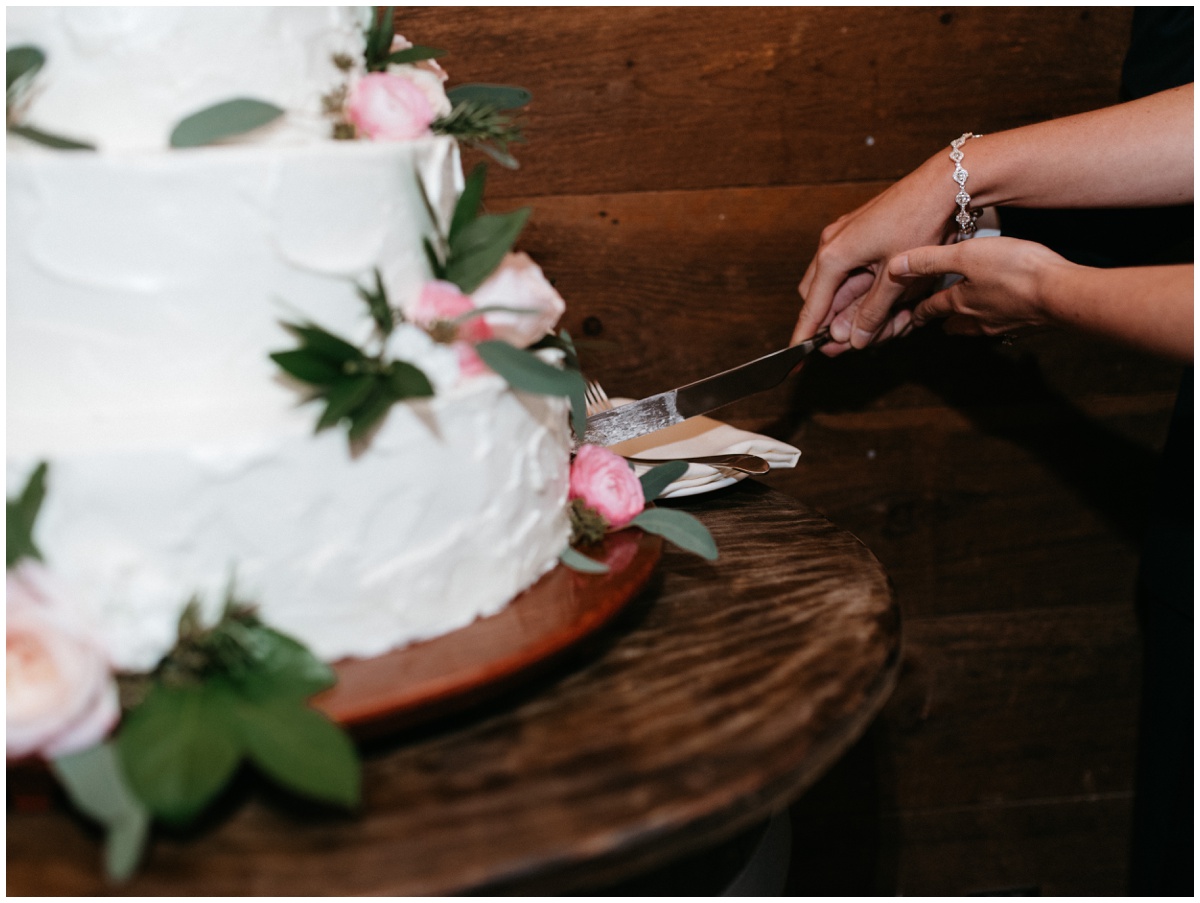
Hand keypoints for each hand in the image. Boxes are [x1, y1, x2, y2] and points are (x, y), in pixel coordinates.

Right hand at [792, 154, 956, 349]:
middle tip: (852, 340)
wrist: (946, 184)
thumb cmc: (920, 222)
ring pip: (836, 285)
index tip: (795, 358)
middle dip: (834, 321)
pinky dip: (863, 289)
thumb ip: (872, 312)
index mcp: (833, 256)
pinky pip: (850, 270)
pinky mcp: (861, 233)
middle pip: (818, 297)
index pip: (810, 308)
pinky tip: (889, 297)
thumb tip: (853, 339)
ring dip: (854, 306)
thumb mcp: (897, 279)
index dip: (804, 337)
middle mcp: (832, 244)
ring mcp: (845, 236)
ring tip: (888, 316)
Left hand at [890, 236, 1068, 336]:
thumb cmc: (1014, 270)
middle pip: (955, 323)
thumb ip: (929, 261)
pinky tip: (1006, 313)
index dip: (921, 310)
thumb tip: (894, 266)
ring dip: (970, 322)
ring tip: (967, 317)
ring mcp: (1004, 325)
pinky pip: (1006, 325)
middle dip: (944, 320)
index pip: (932, 308)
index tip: (914, 315)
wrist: (1059, 293)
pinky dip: (999, 320)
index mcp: (960, 302)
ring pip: (979, 327)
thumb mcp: (966, 255)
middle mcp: (979, 319)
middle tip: (938, 319)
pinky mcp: (1028, 325)